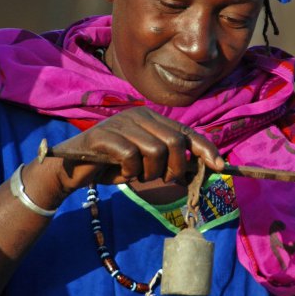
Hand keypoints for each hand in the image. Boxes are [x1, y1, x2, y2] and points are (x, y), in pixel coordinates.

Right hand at [45, 107, 224, 195]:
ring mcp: (121, 123)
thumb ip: (170, 162)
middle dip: (176, 168)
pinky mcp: (104, 136)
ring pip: (156, 150)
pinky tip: (121, 173)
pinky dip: (130, 172)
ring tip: (136, 176)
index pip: (186, 131)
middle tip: (164, 180)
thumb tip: (203, 169)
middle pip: (175, 142)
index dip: (205, 149)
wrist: (73, 169)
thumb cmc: (113, 166)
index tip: (220, 167)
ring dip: (150, 173)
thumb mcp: (147, 164)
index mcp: (151, 119)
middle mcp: (138, 115)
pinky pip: (131, 156)